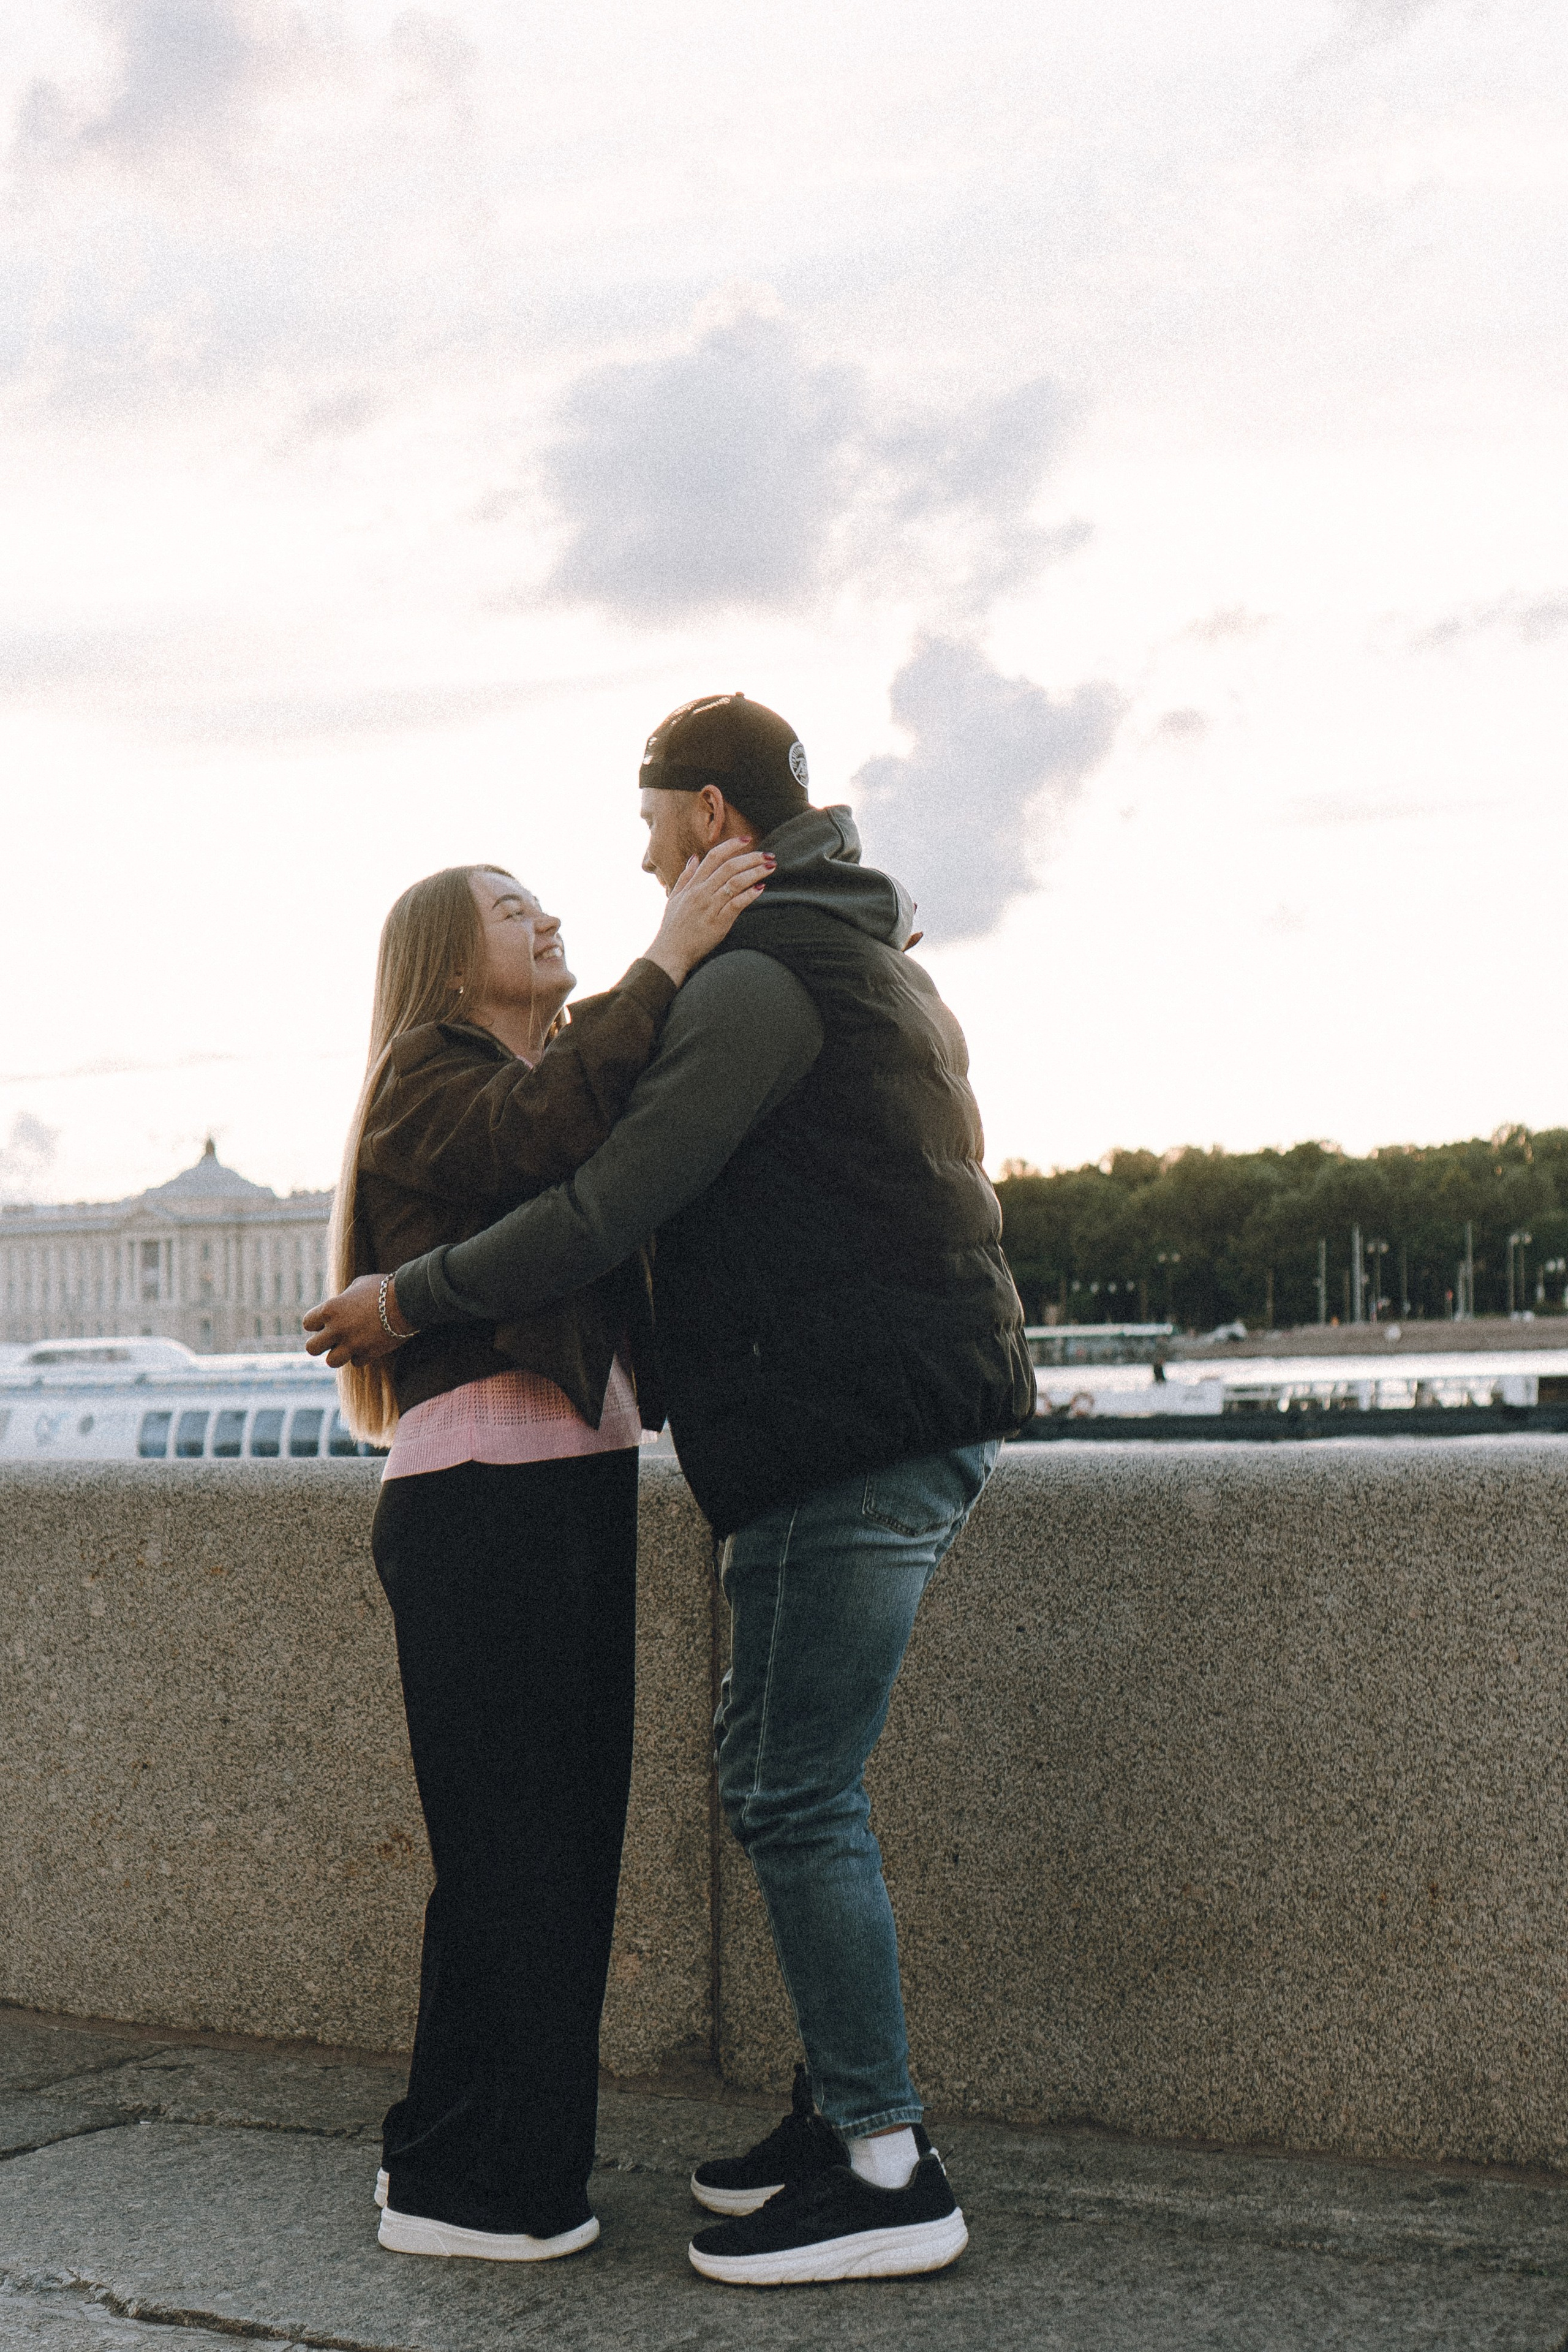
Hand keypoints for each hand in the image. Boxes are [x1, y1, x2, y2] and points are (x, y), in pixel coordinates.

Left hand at [303, 1274, 408, 1367]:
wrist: (408, 1301)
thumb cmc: (384, 1288)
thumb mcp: (358, 1285)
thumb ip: (343, 1299)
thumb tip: (340, 1304)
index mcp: (330, 1309)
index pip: (307, 1324)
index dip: (316, 1323)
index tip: (326, 1322)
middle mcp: (337, 1328)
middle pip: (311, 1348)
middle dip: (320, 1344)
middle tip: (332, 1338)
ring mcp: (352, 1344)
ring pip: (331, 1361)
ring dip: (338, 1354)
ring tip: (348, 1345)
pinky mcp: (369, 1354)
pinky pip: (356, 1362)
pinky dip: (361, 1355)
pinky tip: (369, 1344)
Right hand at [644, 838, 774, 984]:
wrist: (670, 952)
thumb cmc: (673, 927)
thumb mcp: (675, 898)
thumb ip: (686, 876)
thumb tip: (695, 857)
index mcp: (692, 885)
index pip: (713, 857)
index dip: (731, 845)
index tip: (747, 839)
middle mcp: (701, 893)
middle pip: (729, 867)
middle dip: (751, 858)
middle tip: (768, 855)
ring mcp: (709, 907)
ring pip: (735, 882)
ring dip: (755, 872)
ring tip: (770, 867)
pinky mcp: (718, 923)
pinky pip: (736, 904)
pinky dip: (750, 894)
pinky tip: (761, 888)